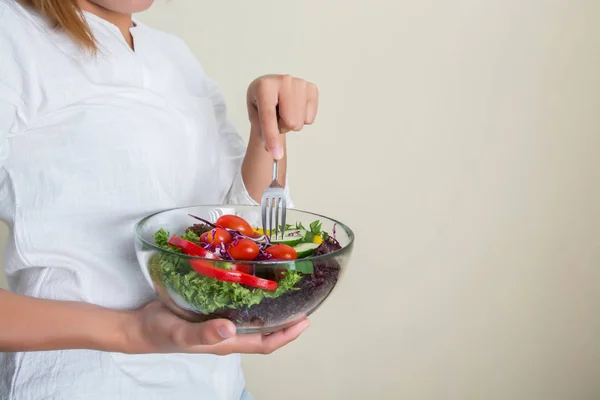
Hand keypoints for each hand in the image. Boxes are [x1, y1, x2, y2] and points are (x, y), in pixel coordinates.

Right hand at [125, 301, 309, 354]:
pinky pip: (238, 304)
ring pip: (253, 317)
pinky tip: (253, 280)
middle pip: (264, 330)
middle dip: (285, 320)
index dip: (287, 335)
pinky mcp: (211, 308)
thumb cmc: (160, 332)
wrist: (140, 326)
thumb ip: (205, 333)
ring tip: (285, 288)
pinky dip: (250, 295)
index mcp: (227, 342)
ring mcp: (220, 321)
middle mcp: (228, 332)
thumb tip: (230, 329)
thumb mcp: (181, 332)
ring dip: (271, 307)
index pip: (265, 343)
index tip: (305, 321)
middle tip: (302, 300)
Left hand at [247, 74, 318, 159]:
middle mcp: (283, 80)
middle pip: (290, 122)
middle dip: (281, 127)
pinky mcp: (311, 88)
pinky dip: (302, 119)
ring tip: (284, 112)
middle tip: (275, 117)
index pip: (269, 116)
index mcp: (264, 86)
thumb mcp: (255, 117)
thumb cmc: (261, 104)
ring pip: (300, 122)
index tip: (276, 154)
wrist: (270, 90)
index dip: (272, 137)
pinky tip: (295, 108)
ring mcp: (299, 83)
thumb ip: (263, 133)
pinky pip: (310, 118)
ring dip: (291, 123)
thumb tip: (276, 153)